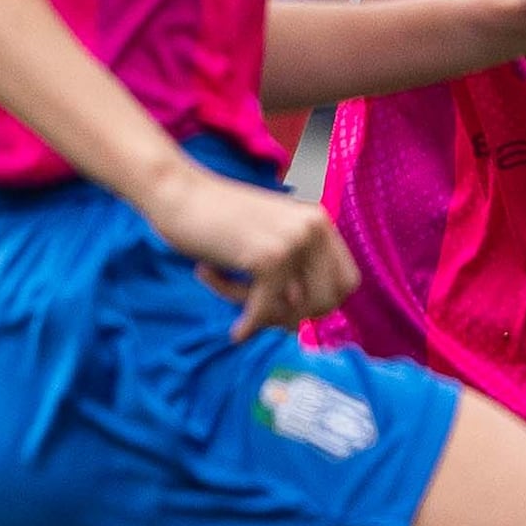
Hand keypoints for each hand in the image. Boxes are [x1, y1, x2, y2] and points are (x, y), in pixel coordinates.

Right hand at [146, 163, 357, 340]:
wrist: (177, 192)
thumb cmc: (214, 220)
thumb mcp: (267, 237)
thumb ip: (293, 268)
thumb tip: (299, 325)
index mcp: (319, 222)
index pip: (348, 283)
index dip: (324, 304)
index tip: (291, 308)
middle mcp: (315, 228)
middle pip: (328, 301)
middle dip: (294, 316)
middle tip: (258, 310)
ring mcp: (295, 242)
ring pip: (294, 308)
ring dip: (264, 313)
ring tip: (227, 288)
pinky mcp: (269, 257)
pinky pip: (266, 309)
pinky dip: (250, 325)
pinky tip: (237, 333)